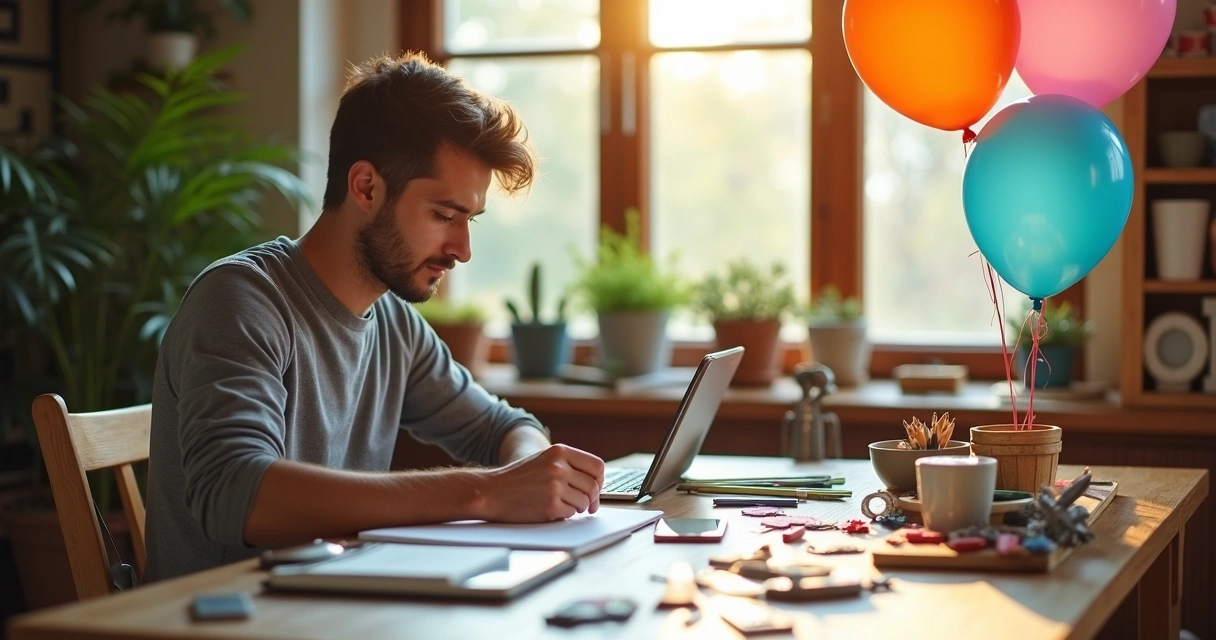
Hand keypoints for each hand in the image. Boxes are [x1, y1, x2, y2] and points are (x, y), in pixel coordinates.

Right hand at [478, 444, 604, 522]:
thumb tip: (596, 481)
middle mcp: (559, 466)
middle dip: (592, 499)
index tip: (595, 489)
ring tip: (561, 505)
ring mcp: (555, 486)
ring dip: (577, 507)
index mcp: (559, 452)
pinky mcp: (550, 506)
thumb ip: (568, 465)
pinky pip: (571, 513)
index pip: (597, 466)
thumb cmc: (518, 479)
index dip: (600, 481)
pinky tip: (550, 510)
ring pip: (584, 501)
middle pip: (593, 486)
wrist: (491, 492)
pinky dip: (564, 515)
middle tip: (587, 506)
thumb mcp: (544, 460)